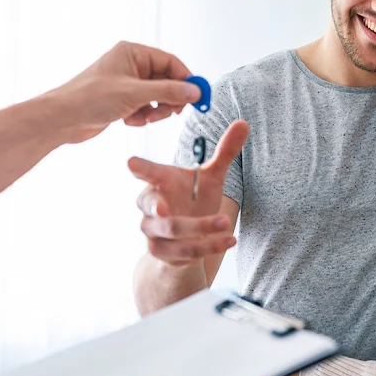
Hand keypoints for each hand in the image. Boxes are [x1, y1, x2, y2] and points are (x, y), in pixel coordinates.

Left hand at [46, 41, 203, 144]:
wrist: (62, 119)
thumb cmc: (88, 98)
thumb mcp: (135, 94)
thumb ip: (169, 92)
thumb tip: (194, 91)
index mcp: (133, 53)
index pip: (171, 62)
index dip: (186, 79)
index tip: (198, 96)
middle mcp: (131, 65)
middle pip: (166, 81)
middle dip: (168, 99)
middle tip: (170, 113)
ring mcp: (127, 83)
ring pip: (157, 97)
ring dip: (155, 111)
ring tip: (143, 118)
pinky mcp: (123, 100)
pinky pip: (145, 107)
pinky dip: (142, 116)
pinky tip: (129, 120)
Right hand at [129, 121, 249, 265]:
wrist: (187, 240)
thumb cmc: (194, 200)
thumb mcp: (211, 177)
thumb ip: (225, 152)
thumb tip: (244, 123)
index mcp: (159, 182)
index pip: (146, 173)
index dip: (139, 168)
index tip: (132, 163)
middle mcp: (151, 207)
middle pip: (152, 206)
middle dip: (158, 208)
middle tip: (163, 209)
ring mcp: (153, 231)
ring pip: (173, 231)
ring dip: (200, 228)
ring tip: (226, 222)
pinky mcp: (162, 252)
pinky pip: (186, 251)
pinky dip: (210, 246)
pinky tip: (229, 240)